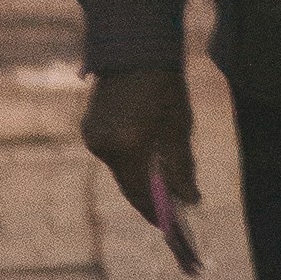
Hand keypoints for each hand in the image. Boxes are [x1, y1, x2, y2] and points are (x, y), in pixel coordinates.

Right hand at [87, 63, 202, 250]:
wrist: (134, 48)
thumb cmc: (163, 85)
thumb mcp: (178, 127)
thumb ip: (182, 167)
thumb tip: (190, 200)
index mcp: (127, 145)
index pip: (141, 193)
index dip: (157, 214)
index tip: (172, 231)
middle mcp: (103, 145)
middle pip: (128, 185)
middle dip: (150, 200)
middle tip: (171, 215)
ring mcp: (93, 137)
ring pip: (121, 171)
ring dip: (141, 180)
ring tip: (164, 190)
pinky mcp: (90, 129)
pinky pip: (113, 155)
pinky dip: (130, 162)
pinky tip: (147, 164)